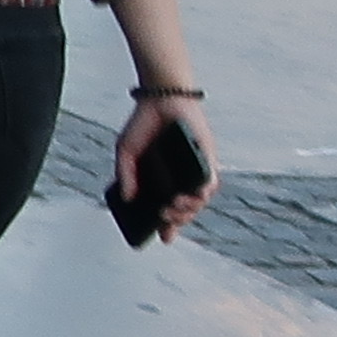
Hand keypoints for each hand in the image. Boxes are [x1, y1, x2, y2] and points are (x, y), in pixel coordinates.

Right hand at [115, 86, 216, 238]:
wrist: (161, 99)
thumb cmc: (144, 124)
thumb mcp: (127, 152)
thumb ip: (125, 174)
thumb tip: (129, 198)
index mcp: (160, 181)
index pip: (166, 210)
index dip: (166, 227)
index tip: (163, 238)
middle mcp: (180, 179)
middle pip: (184, 210)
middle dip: (176, 220)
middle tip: (164, 217)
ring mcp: (195, 170)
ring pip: (199, 201)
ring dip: (190, 210)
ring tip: (174, 208)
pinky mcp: (208, 159)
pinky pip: (211, 181)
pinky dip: (204, 192)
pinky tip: (194, 196)